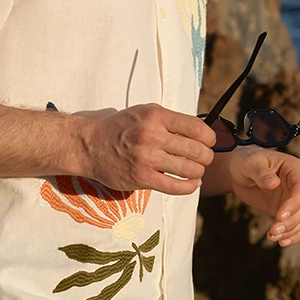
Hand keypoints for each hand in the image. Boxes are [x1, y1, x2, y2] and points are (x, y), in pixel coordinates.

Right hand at [81, 104, 215, 195]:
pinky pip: (175, 186)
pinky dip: (189, 187)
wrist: (90, 145)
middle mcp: (152, 136)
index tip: (208, 143)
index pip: (197, 128)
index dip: (209, 138)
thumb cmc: (120, 128)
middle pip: (197, 150)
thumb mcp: (145, 112)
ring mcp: (146, 158)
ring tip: (195, 171)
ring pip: (189, 169)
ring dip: (198, 172)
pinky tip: (191, 184)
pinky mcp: (141, 178)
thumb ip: (170, 120)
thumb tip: (201, 132)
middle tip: (204, 159)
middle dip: (206, 157)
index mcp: (156, 116)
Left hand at [226, 148, 299, 246]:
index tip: (279, 216)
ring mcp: (296, 198)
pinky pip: (298, 225)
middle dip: (291, 221)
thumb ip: (261, 173)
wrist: (241, 173)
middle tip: (273, 231)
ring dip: (290, 231)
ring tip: (272, 237)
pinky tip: (282, 243)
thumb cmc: (246, 163)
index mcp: (294, 168)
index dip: (294, 203)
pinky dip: (293, 236)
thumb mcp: (250, 164)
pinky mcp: (289, 211)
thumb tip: (274, 183)